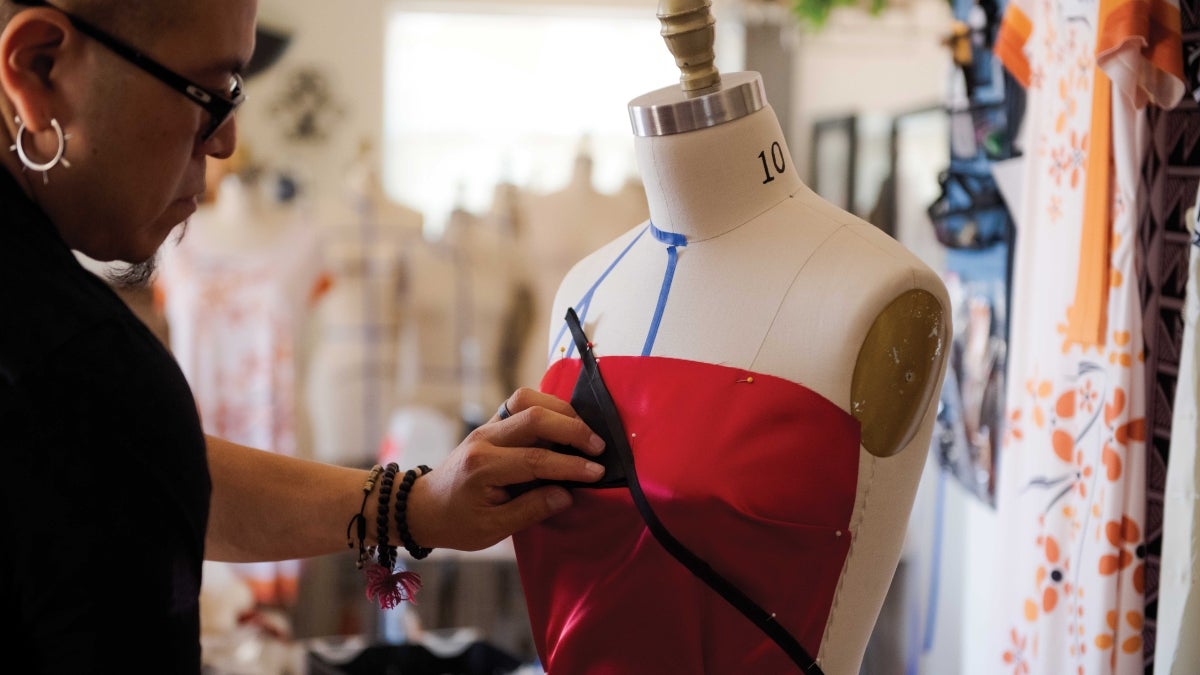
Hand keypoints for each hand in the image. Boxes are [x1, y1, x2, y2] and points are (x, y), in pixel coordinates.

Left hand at [406, 388, 605, 550]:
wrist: (424, 507)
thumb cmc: (457, 522)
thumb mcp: (493, 529)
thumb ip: (531, 510)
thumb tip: (568, 494)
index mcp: (483, 467)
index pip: (535, 459)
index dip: (571, 466)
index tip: (598, 472)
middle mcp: (484, 439)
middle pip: (534, 417)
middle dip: (572, 429)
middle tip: (599, 447)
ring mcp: (487, 426)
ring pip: (527, 399)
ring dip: (561, 410)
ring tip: (584, 431)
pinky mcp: (492, 423)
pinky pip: (522, 402)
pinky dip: (547, 406)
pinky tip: (565, 422)